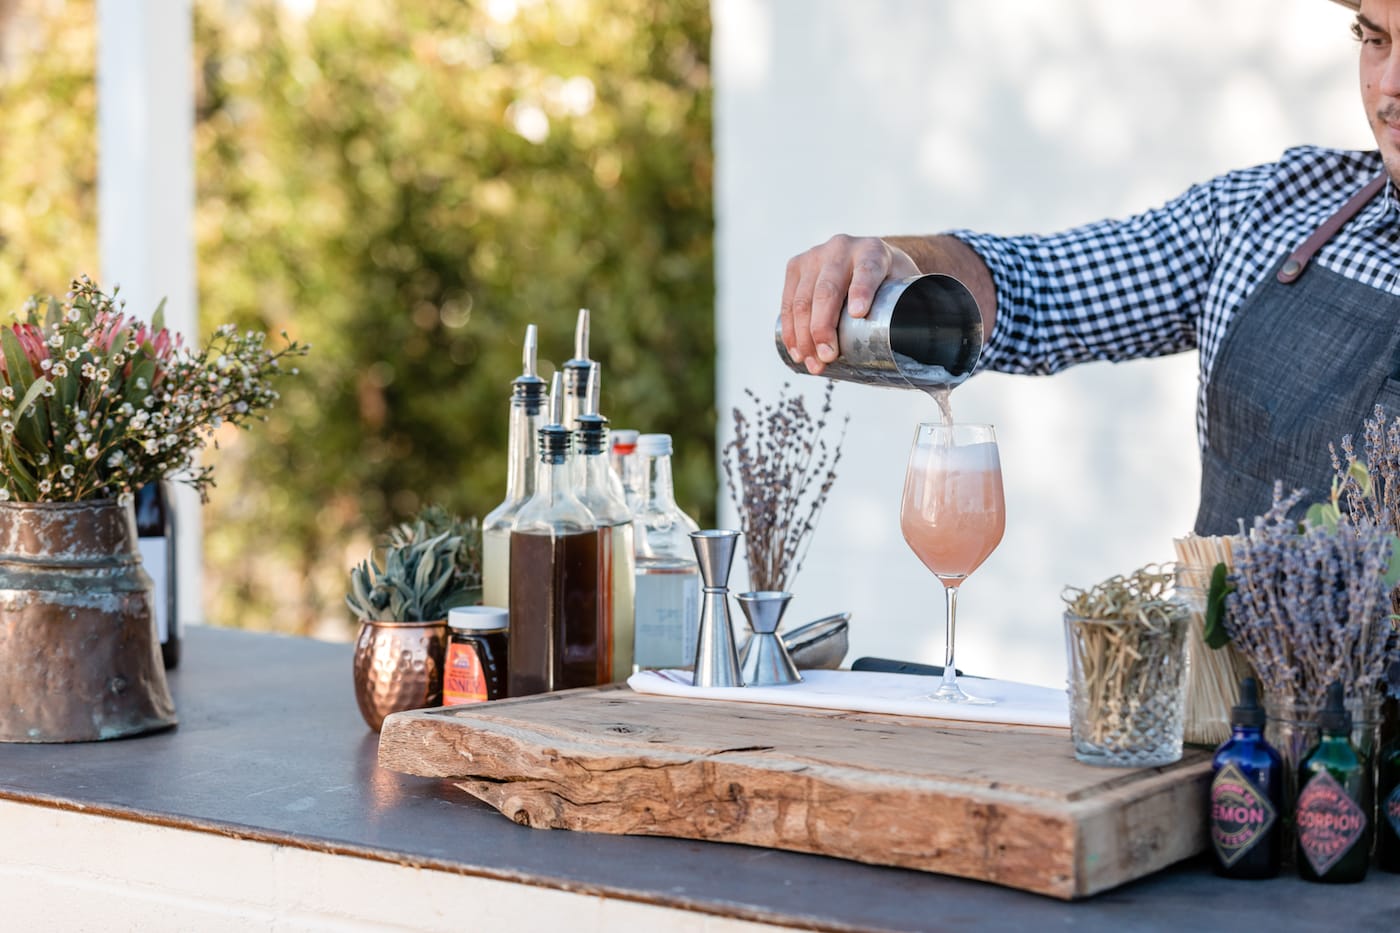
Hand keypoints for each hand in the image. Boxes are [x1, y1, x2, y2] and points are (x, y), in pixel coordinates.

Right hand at [780, 235, 918, 374]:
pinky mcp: (797, 266)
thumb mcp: (909, 287)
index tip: (859, 314)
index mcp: (874, 250)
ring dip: (803, 336)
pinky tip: (795, 350)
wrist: (869, 259)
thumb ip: (925, 309)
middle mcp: (842, 247)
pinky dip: (790, 329)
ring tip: (812, 364)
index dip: (862, 290)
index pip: (867, 270)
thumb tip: (946, 349)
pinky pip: (788, 301)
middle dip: (823, 327)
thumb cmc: (891, 283)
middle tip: (828, 357)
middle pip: (828, 289)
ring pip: (802, 298)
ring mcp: (815, 255)